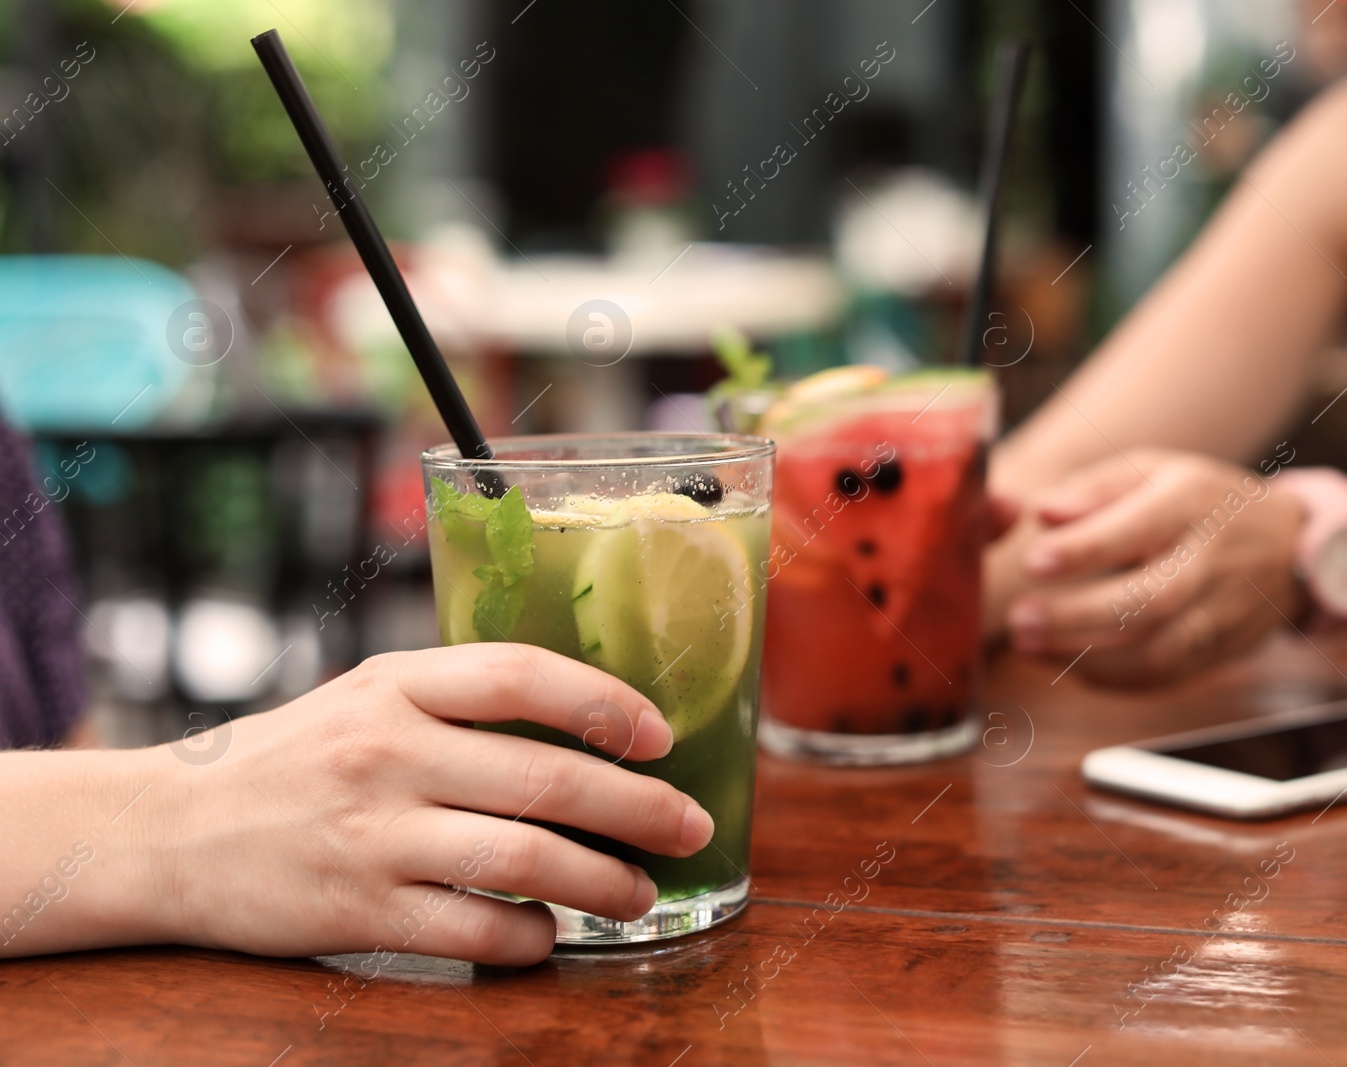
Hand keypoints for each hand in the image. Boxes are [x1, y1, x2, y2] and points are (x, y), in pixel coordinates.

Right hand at [126, 644, 712, 965]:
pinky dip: (528, 938)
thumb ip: (459, 699)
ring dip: (603, 881)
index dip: (606, 703)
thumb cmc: (289, 758)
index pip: (523, 675)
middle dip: (640, 808)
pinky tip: (548, 935)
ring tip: (640, 892)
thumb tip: (586, 719)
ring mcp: (372, 833)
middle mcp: (389, 751)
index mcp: (397, 684)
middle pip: (547, 777)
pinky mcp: (356, 910)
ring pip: (525, 859)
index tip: (660, 735)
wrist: (161, 829)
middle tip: (689, 825)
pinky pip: (471, 930)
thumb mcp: (366, 696)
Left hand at [1004, 450, 1307, 685]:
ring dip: (1089, 657)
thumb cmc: (1201, 502)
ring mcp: (1222, 612)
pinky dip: (1114, 679)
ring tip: (1030, 646)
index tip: (1032, 560)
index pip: (1137, 529)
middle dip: (1079, 615)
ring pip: (1160, 650)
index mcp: (1190, 504)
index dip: (1084, 549)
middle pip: (1150, 600)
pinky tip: (1070, 664)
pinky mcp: (1222, 652)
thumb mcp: (1154, 472)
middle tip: (1020, 619)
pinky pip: (1167, 676)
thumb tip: (1041, 511)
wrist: (1289, 544)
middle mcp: (1212, 561)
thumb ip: (1095, 489)